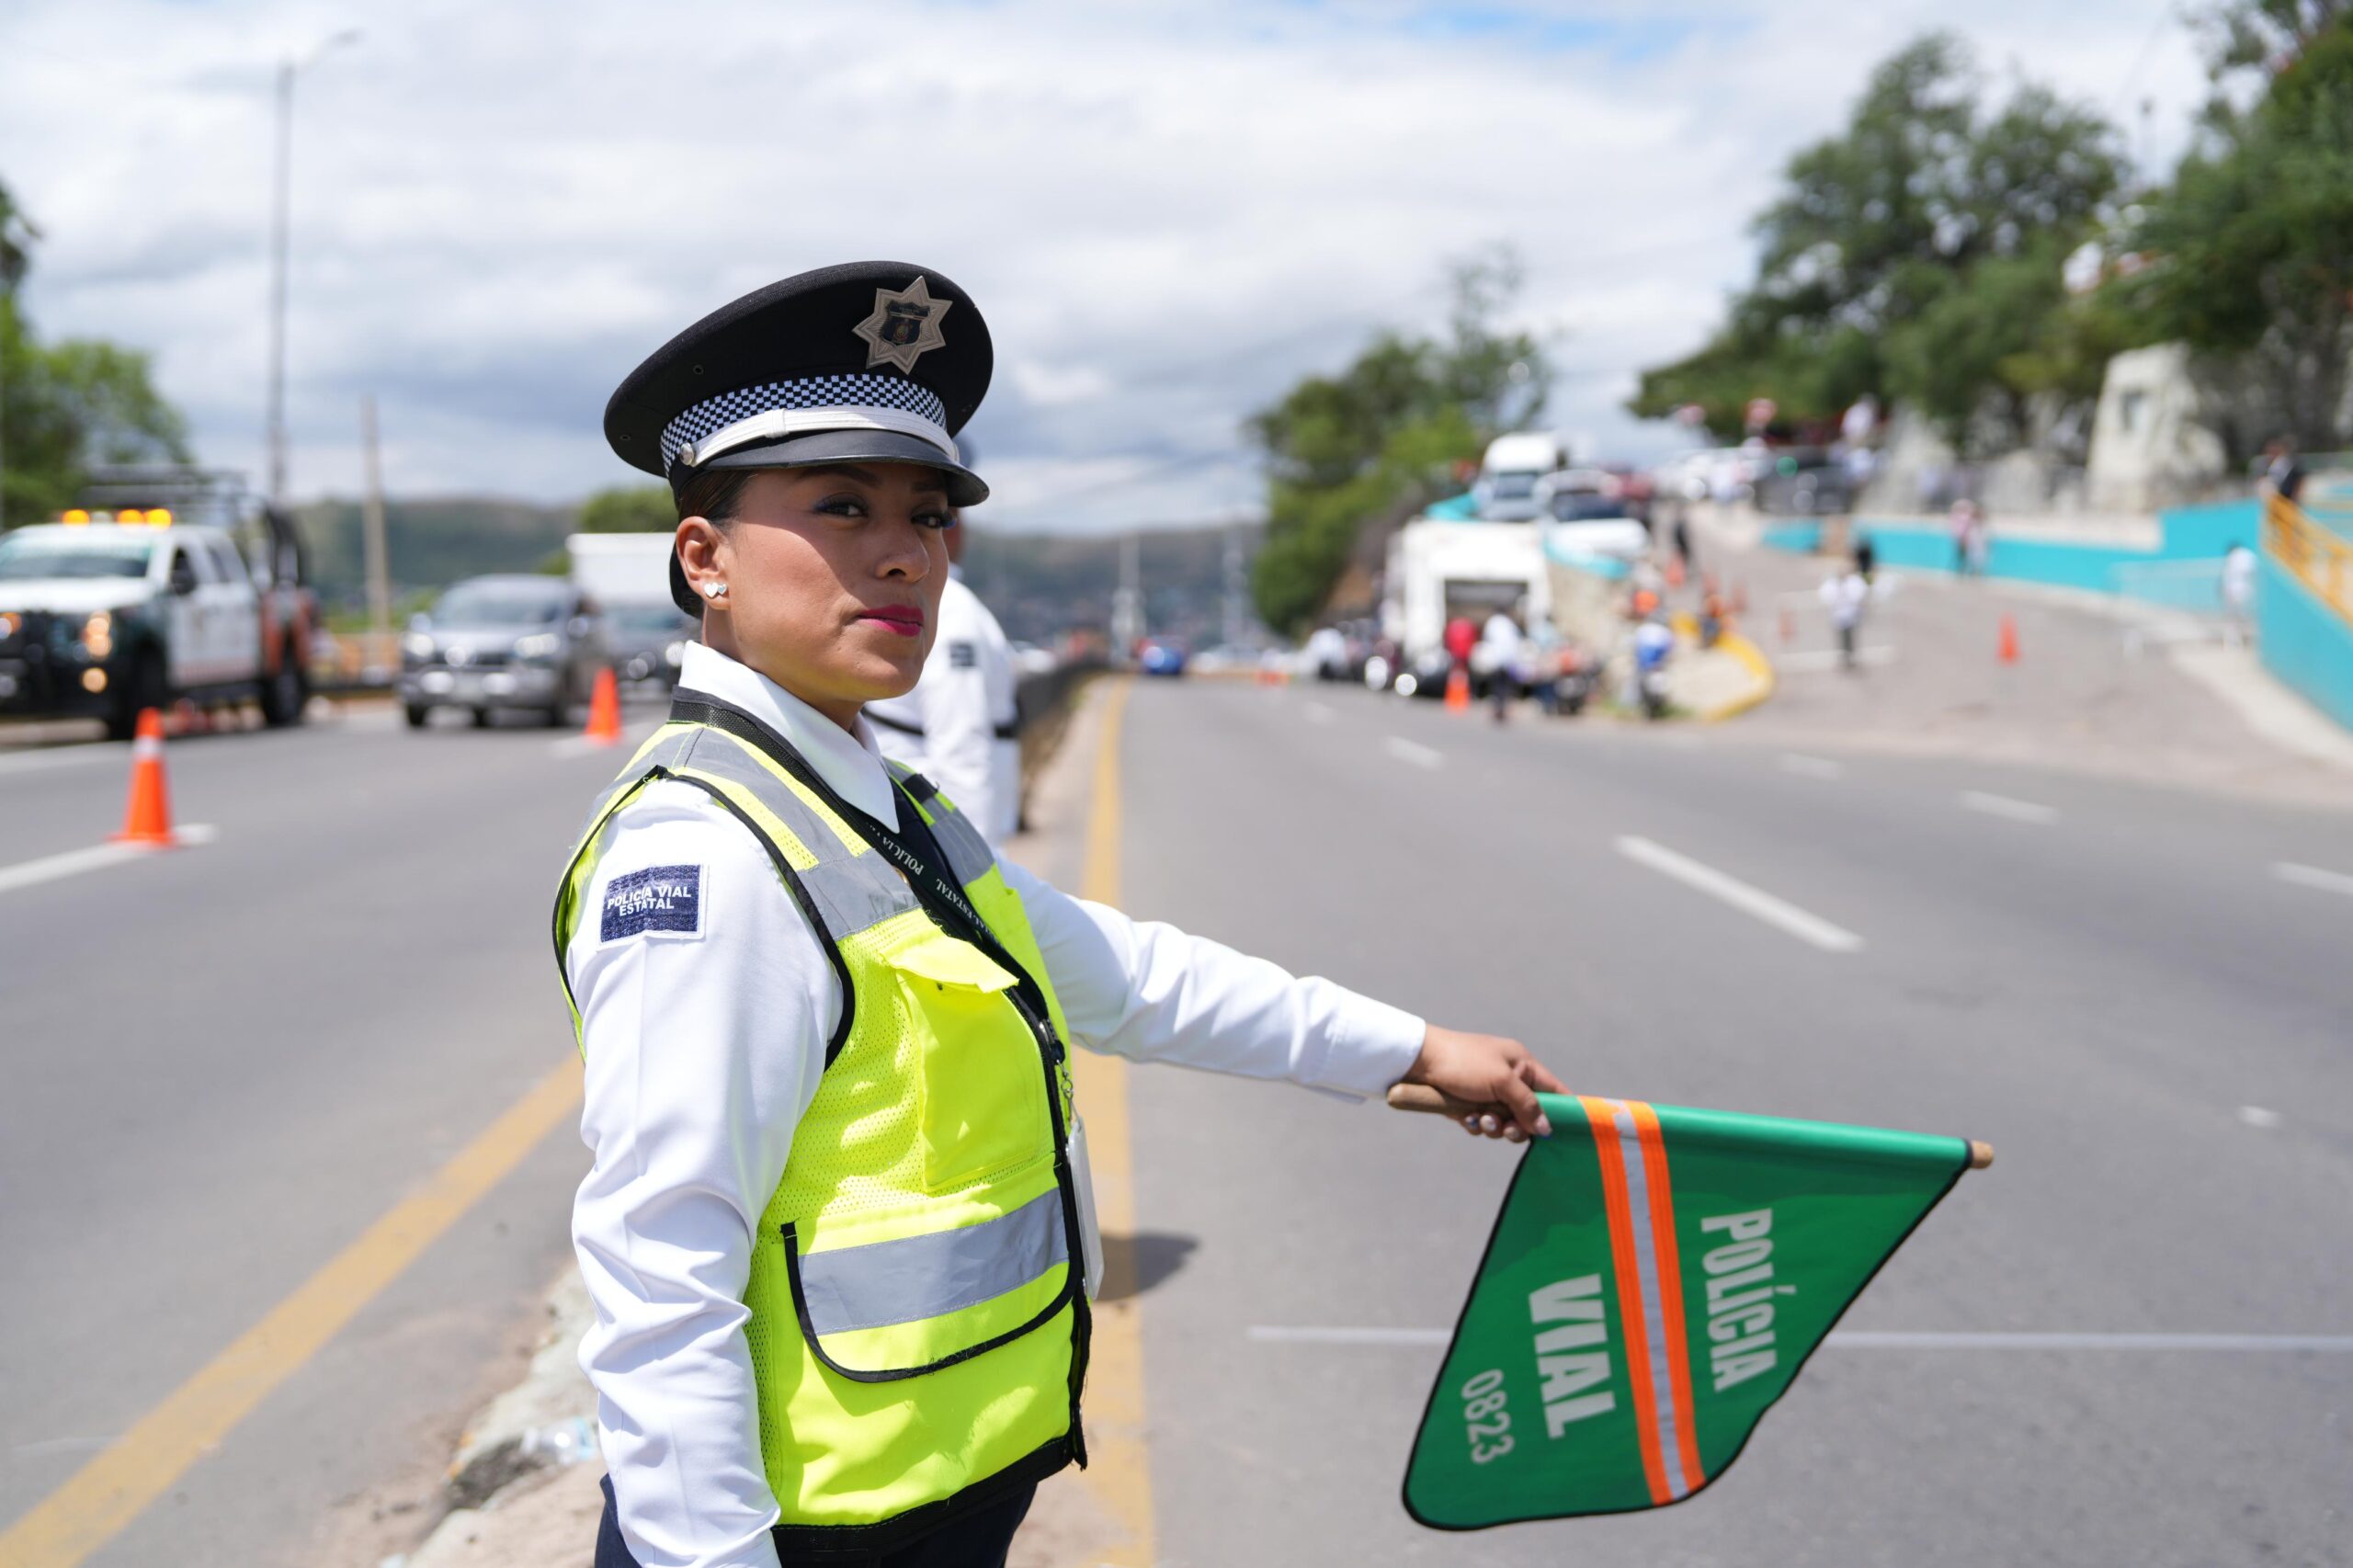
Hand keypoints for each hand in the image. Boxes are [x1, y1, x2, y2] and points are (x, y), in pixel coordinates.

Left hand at [1401, 1025, 1566, 1142]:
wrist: (1418, 1062)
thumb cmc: (1463, 1063)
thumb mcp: (1501, 1081)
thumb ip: (1527, 1104)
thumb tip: (1547, 1128)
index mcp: (1522, 1064)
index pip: (1554, 1090)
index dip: (1562, 1111)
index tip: (1566, 1133)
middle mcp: (1509, 1078)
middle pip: (1529, 1114)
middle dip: (1517, 1126)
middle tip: (1507, 1129)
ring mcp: (1489, 1092)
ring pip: (1505, 1123)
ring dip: (1494, 1126)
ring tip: (1480, 1119)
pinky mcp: (1470, 1104)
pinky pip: (1483, 1123)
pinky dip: (1476, 1124)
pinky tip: (1464, 1118)